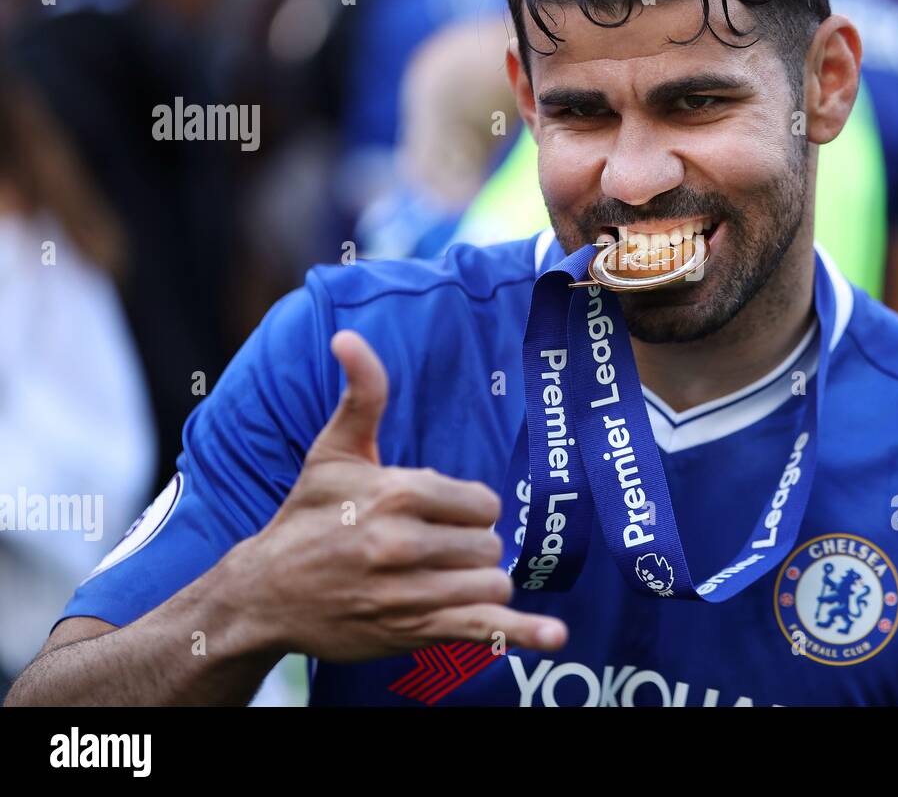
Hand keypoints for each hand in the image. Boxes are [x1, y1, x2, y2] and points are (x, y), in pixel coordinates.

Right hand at [226, 330, 566, 662]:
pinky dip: (524, 632)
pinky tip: (555, 636)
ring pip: (491, 582)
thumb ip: (361, 395)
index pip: (483, 503)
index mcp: (397, 493)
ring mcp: (410, 593)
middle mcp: (404, 543)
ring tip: (442, 579)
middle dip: (470, 546)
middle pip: (489, 543)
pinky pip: (483, 628)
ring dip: (477, 582)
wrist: (265, 594)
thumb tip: (350, 337)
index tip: (440, 516)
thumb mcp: (333, 452)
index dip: (469, 510)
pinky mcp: (412, 631)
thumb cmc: (307, 517)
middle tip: (432, 549)